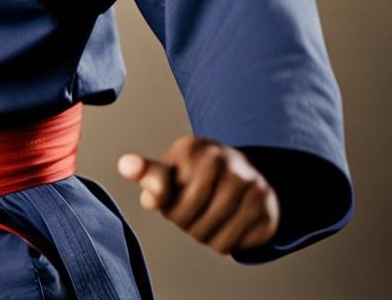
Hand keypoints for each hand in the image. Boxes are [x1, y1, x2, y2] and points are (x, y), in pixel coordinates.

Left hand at [117, 135, 279, 255]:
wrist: (245, 177)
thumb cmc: (196, 176)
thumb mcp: (170, 171)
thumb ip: (148, 174)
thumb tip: (126, 166)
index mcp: (193, 147)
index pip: (162, 191)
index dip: (162, 203)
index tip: (163, 198)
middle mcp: (224, 158)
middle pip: (186, 218)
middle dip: (184, 222)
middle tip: (190, 211)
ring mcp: (249, 181)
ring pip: (209, 234)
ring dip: (203, 235)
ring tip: (206, 218)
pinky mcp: (266, 206)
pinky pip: (232, 244)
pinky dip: (223, 243)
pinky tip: (225, 225)